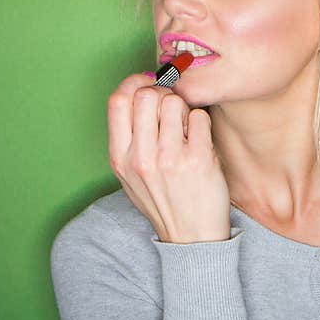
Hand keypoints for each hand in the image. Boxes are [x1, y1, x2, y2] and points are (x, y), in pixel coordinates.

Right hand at [106, 73, 230, 242]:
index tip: (147, 83)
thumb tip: (140, 91)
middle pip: (146, 95)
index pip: (118, 100)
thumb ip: (129, 137)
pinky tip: (199, 139)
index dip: (134, 82)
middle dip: (162, 93)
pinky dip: (201, 122)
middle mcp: (141, 158)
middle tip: (171, 106)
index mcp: (120, 158)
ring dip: (183, 108)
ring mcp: (170, 159)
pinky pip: (199, 117)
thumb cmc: (163, 200)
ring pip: (174, 102)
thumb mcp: (130, 174)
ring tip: (185, 128)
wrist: (191, 236)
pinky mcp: (198, 160)